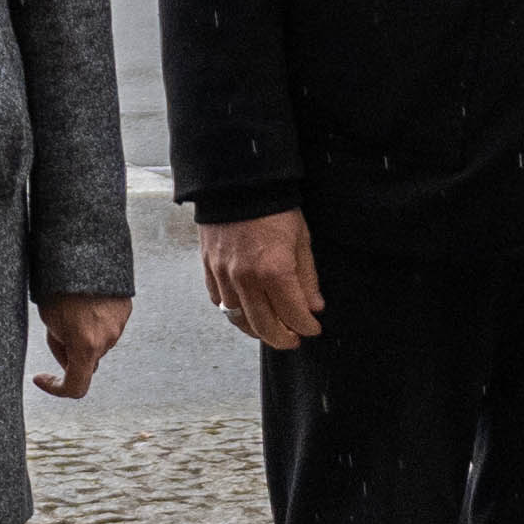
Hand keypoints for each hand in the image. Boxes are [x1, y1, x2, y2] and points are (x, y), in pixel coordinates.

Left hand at [35, 290, 130, 398]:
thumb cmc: (60, 285)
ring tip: (72, 307)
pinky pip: (108, 325)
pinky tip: (86, 302)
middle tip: (56, 327)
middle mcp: (107, 340)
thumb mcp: (49, 320)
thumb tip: (69, 357)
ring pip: (98, 343)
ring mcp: (119, 326)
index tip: (43, 378)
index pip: (76, 387)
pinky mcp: (125, 310)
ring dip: (85, 335)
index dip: (56, 388)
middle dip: (70, 351)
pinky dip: (96, 321)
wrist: (85, 253)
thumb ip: (61, 346)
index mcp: (85, 346)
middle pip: (87, 360)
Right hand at [204, 209, 322, 349]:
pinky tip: (244, 311)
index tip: (313, 329)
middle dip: (282, 338)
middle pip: (264, 325)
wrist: (238, 182)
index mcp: (274, 271)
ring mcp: (223, 274)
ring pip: (238, 318)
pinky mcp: (208, 267)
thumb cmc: (274, 207)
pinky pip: (218, 300)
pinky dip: (232, 311)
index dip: (306, 327)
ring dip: (255, 330)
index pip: (293, 315)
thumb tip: (314, 306)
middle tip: (293, 340)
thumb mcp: (301, 239)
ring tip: (269, 330)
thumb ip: (307, 277)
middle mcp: (246, 278)